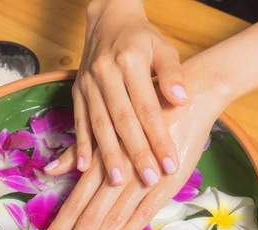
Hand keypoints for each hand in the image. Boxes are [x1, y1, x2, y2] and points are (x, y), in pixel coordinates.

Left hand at [37, 63, 227, 229]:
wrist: (185, 97)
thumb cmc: (139, 116)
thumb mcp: (105, 133)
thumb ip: (78, 155)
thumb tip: (49, 170)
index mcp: (98, 164)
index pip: (73, 204)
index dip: (58, 229)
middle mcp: (115, 174)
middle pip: (87, 216)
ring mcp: (141, 180)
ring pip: (111, 218)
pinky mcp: (167, 182)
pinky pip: (144, 211)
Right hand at [74, 0, 186, 185]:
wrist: (107, 19)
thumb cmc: (141, 38)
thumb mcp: (163, 47)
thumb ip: (172, 74)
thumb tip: (181, 100)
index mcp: (130, 62)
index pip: (147, 108)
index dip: (159, 137)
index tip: (170, 163)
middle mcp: (105, 74)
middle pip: (122, 120)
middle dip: (136, 153)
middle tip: (149, 179)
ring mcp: (88, 84)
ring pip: (99, 124)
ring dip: (108, 154)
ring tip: (118, 180)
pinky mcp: (76, 92)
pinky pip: (78, 121)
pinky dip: (81, 145)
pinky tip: (84, 167)